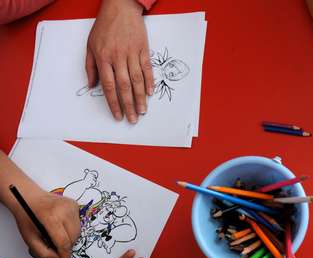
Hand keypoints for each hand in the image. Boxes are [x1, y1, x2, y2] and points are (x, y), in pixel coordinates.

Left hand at [13, 189, 79, 257]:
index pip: (63, 241)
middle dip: (67, 246)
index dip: (64, 254)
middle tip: (58, 248)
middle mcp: (64, 210)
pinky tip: (61, 225)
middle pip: (73, 237)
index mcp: (51, 217)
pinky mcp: (75, 205)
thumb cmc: (28, 216)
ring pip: (78, 231)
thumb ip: (42, 251)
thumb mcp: (29, 237)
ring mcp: (71, 206)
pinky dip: (72, 228)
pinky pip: (78, 223)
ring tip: (58, 235)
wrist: (30, 197)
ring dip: (70, 237)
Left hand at [86, 0, 153, 122]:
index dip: (113, 102)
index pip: (108, 85)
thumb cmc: (104, 26)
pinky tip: (150, 93)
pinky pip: (147, 68)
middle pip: (123, 86)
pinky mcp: (143, 49)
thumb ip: (90, 66)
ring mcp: (131, 53)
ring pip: (137, 80)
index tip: (117, 115)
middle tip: (133, 119)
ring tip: (143, 110)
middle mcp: (117, 57)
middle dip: (128, 105)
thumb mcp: (90, 45)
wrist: (120, 8)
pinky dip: (149, 81)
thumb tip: (92, 85)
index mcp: (103, 57)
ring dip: (140, 97)